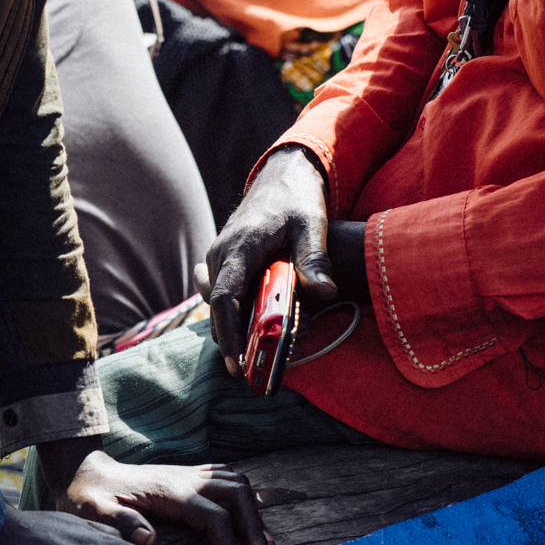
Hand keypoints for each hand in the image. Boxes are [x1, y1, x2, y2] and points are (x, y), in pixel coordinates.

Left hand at [51, 447, 273, 544]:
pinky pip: (227, 480)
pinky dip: (244, 500)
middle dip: (254, 528)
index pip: (213, 516)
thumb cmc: (88, 497)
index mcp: (167, 490)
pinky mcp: (188, 477)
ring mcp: (188, 474)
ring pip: (237, 484)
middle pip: (236, 495)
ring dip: (254, 514)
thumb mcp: (93, 511)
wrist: (85, 472)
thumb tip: (149, 538)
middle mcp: (184, 478)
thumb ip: (120, 523)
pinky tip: (250, 523)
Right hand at [205, 146, 335, 370]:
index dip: (229, 333)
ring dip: (234, 327)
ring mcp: (219, 257)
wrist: (284, 174)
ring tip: (256, 352)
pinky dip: (235, 312)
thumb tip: (326, 293)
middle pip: (219, 307)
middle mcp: (221, 254)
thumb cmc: (298, 198)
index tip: (237, 363)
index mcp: (238, 247)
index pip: (226, 298)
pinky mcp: (225, 260)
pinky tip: (254, 327)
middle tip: (252, 370)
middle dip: (232, 340)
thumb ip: (315, 258)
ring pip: (219, 303)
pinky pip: (223, 294)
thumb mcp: (312, 224)